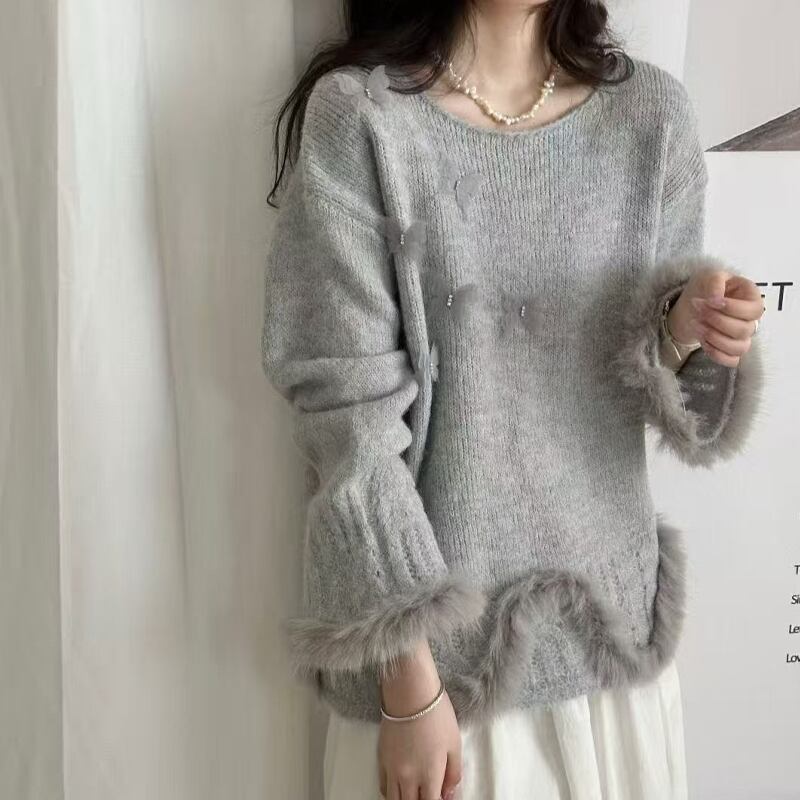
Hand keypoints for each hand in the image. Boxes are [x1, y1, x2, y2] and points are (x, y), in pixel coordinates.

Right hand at [378, 640, 462, 799]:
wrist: (409, 691)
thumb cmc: (436, 714)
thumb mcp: (455, 743)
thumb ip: (454, 773)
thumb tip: (449, 793)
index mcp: (430, 774)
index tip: (440, 797)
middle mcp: (408, 777)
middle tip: (428, 793)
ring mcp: (392, 769)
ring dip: (406, 799)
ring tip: (415, 793)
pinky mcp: (381, 758)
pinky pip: (384, 787)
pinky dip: (392, 793)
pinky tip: (400, 788)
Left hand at [666, 268, 764, 367]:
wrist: (694, 304)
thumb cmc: (707, 288)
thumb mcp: (710, 276)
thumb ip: (716, 282)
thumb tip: (716, 298)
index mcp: (752, 299)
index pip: (754, 310)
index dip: (732, 308)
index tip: (710, 301)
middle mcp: (750, 320)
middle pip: (744, 330)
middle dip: (717, 321)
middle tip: (698, 310)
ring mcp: (742, 337)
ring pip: (739, 348)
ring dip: (714, 337)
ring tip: (695, 324)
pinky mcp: (731, 351)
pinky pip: (731, 361)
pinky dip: (715, 353)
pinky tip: (702, 340)